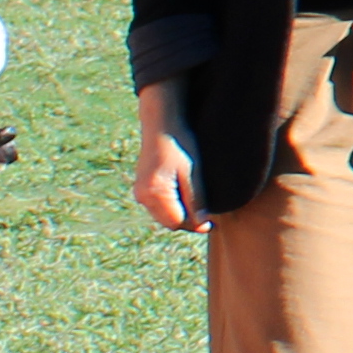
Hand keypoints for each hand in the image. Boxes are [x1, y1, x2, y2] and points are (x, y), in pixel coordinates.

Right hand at [129, 92, 203, 236]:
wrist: (162, 125)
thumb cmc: (181, 145)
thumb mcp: (193, 172)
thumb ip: (196, 199)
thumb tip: (202, 225)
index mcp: (155, 192)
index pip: (177, 222)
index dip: (195, 226)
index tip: (212, 224)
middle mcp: (143, 195)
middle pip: (168, 222)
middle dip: (188, 222)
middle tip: (208, 218)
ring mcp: (140, 192)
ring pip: (163, 216)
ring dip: (180, 216)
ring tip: (199, 209)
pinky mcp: (141, 188)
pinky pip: (158, 207)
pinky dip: (172, 208)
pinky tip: (186, 199)